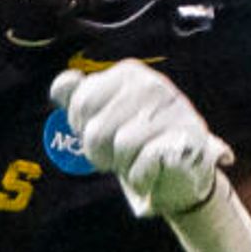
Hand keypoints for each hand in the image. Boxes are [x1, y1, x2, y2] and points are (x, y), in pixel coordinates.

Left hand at [53, 62, 229, 219]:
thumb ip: (79, 98)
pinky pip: (144, 163)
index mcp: (129, 73)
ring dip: (124, 165)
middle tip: (119, 152)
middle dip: (101, 152)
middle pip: (96, 130)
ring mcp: (174, 110)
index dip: (82, 128)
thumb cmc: (138, 142)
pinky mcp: (188, 139)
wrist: (183, 174)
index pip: (81, 103)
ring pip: (121, 147)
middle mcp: (152, 84)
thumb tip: (62, 84)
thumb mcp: (104, 117)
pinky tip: (151, 173)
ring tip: (137, 161)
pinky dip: (141, 177)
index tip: (102, 132)